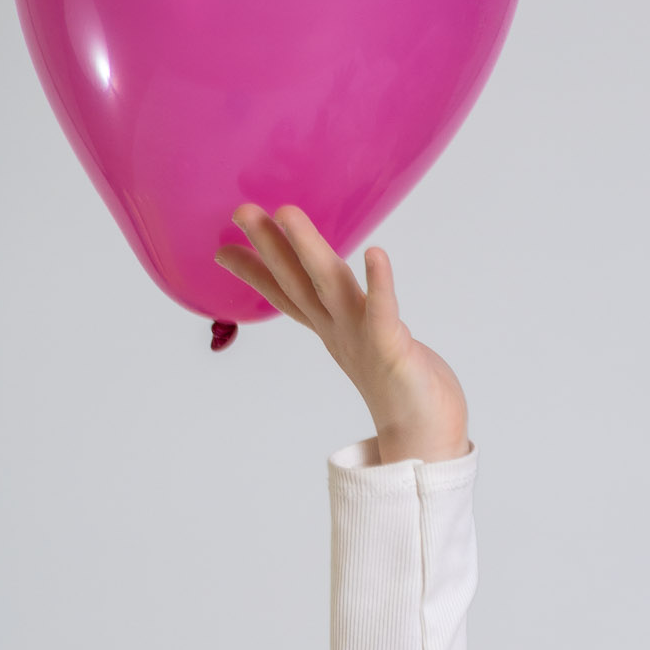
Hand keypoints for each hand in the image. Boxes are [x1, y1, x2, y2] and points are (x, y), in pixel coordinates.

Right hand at [214, 203, 469, 463]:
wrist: (428, 438)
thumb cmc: (406, 390)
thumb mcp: (369, 345)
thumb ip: (355, 322)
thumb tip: (342, 306)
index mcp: (334, 331)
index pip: (288, 296)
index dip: (256, 272)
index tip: (221, 248)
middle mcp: (341, 332)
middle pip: (299, 283)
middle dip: (271, 247)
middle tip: (242, 210)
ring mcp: (364, 339)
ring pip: (330, 286)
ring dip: (308, 249)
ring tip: (286, 213)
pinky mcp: (393, 348)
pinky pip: (383, 311)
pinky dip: (379, 283)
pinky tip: (375, 252)